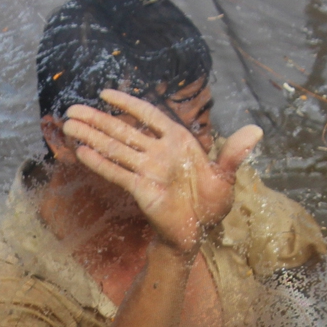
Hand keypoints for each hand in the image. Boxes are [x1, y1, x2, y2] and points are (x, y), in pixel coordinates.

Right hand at [62, 90, 261, 254]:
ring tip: (69, 125)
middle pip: (123, 131)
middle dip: (98, 120)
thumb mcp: (225, 178)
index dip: (128, 103)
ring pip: (115, 148)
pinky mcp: (141, 190)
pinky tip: (82, 152)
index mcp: (177, 142)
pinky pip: (118, 173)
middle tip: (72, 109)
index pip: (148, 116)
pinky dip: (101, 163)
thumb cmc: (210, 205)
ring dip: (92, 137)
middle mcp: (158, 153)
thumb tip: (256, 131)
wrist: (198, 233)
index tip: (104, 93)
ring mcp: (147, 170)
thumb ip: (233, 154)